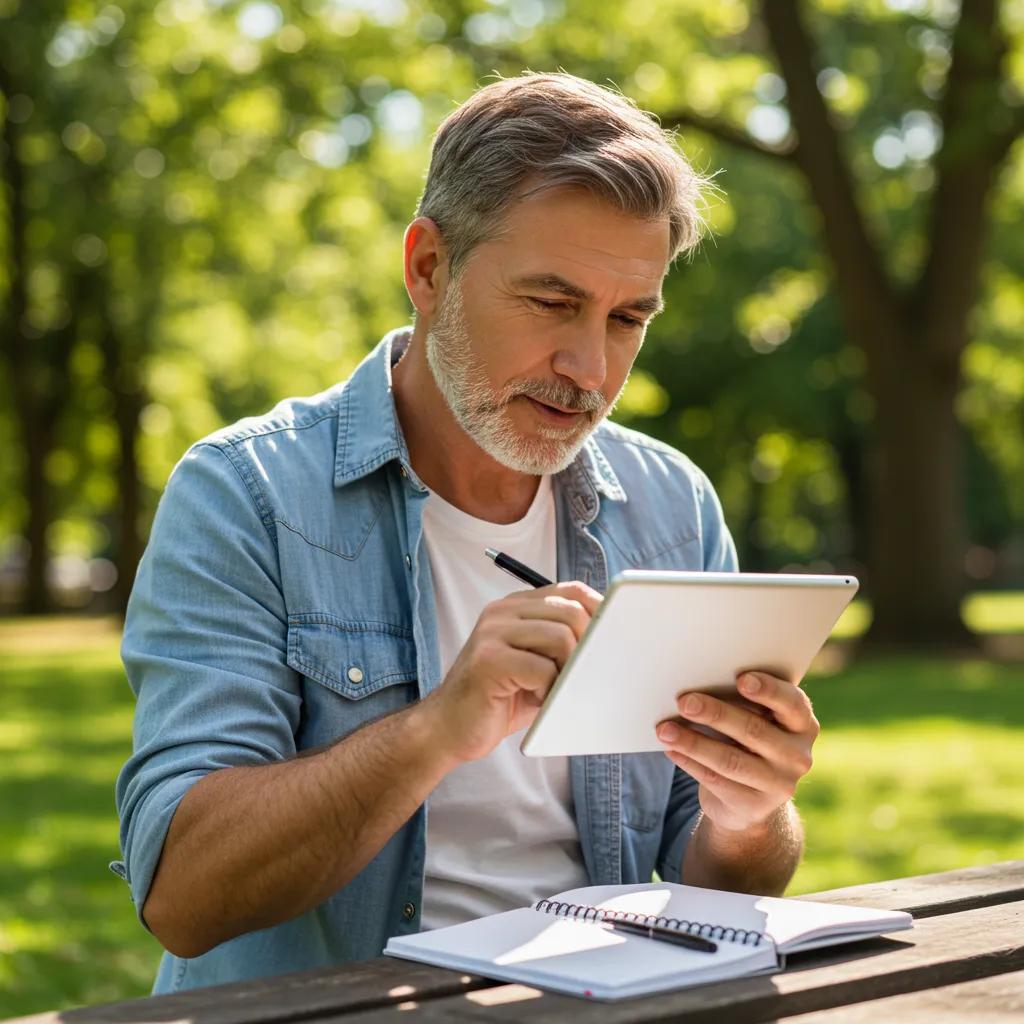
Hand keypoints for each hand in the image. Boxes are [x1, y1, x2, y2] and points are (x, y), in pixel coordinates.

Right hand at [423, 581, 601, 763]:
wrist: (446, 729)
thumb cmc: (497, 700)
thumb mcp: (535, 665)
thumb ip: (563, 646)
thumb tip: (610, 639)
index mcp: (515, 607)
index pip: (570, 590)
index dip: (599, 610)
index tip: (613, 636)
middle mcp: (502, 612)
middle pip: (570, 612)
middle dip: (586, 647)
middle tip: (578, 676)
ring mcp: (492, 633)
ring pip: (560, 637)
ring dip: (567, 671)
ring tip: (552, 691)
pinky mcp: (488, 660)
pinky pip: (542, 669)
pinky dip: (549, 691)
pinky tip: (537, 701)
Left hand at [656, 672, 818, 832]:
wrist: (751, 799)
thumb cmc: (748, 740)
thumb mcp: (756, 721)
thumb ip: (741, 703)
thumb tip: (697, 686)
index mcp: (802, 725)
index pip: (792, 704)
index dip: (769, 690)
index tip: (741, 679)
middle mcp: (798, 756)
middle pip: (754, 730)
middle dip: (715, 713)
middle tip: (685, 702)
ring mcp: (779, 785)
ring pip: (730, 760)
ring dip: (693, 742)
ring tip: (665, 730)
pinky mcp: (754, 807)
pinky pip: (716, 781)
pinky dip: (689, 762)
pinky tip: (671, 749)